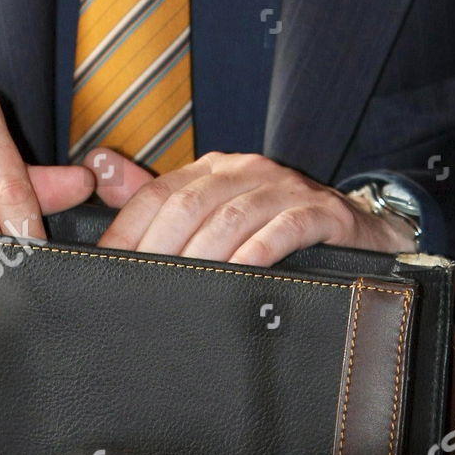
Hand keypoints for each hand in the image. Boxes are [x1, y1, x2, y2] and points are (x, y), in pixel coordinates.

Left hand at [82, 148, 416, 263]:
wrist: (356, 228)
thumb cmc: (275, 222)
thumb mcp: (214, 208)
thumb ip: (156, 195)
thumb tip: (98, 167)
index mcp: (214, 168)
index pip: (157, 192)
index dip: (127, 229)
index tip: (104, 266)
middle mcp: (246, 170)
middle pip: (189, 203)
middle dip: (158, 247)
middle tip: (137, 286)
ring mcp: (284, 188)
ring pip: (232, 216)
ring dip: (203, 253)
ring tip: (180, 288)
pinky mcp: (321, 212)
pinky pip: (285, 227)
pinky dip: (260, 250)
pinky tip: (243, 272)